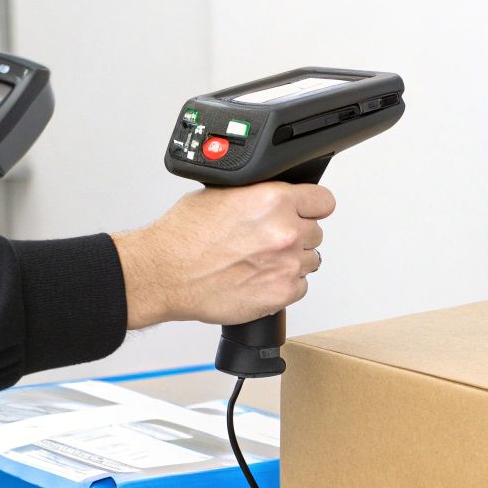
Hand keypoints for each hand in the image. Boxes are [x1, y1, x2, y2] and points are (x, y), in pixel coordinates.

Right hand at [113, 182, 333, 328]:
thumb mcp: (220, 194)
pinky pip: (300, 287)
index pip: (322, 200)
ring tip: (260, 262)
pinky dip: (284, 285)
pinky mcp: (281, 293)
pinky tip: (260, 280)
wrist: (165, 273)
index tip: (306, 212)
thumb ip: (257, 195)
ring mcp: (286, 265)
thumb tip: (272, 198)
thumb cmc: (183, 237)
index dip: (311, 207)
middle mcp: (285, 231)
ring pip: (310, 261)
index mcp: (273, 200)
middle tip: (268, 241)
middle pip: (315, 232)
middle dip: (296, 235)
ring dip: (291, 261)